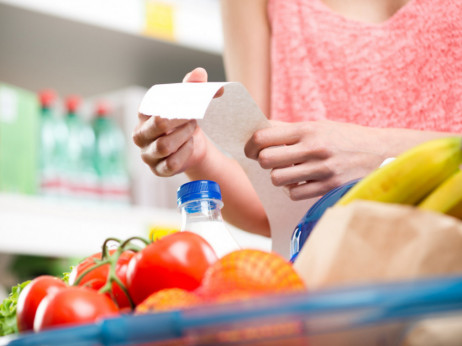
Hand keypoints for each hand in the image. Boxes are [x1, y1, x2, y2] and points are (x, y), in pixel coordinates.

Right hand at [132, 68, 216, 176]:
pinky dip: (185, 153)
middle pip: (158, 125)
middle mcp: (140, 135)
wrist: (193, 145)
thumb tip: (199, 73)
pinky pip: (171, 163)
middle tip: (193, 117)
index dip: (172, 104)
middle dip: (180, 120)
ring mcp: (147, 154)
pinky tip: (190, 145)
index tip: (189, 103)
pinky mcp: (157, 170)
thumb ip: (193, 86)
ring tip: (192, 130)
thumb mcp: (189, 102)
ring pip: (164, 146)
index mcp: (143, 114)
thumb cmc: (185, 121)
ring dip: (184, 136)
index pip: (152, 106)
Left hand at [244, 120, 386, 199]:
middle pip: (266, 160)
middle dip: (263, 162)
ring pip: (278, 179)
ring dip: (278, 177)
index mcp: (307, 129)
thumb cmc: (344, 138)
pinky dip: (293, 190)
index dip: (250, 145)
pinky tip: (301, 182)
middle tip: (269, 161)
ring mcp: (321, 169)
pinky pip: (294, 194)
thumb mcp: (319, 126)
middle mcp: (313, 148)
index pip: (263, 137)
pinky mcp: (328, 187)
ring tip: (287, 171)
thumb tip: (258, 133)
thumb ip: (289, 130)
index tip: (249, 149)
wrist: (382, 152)